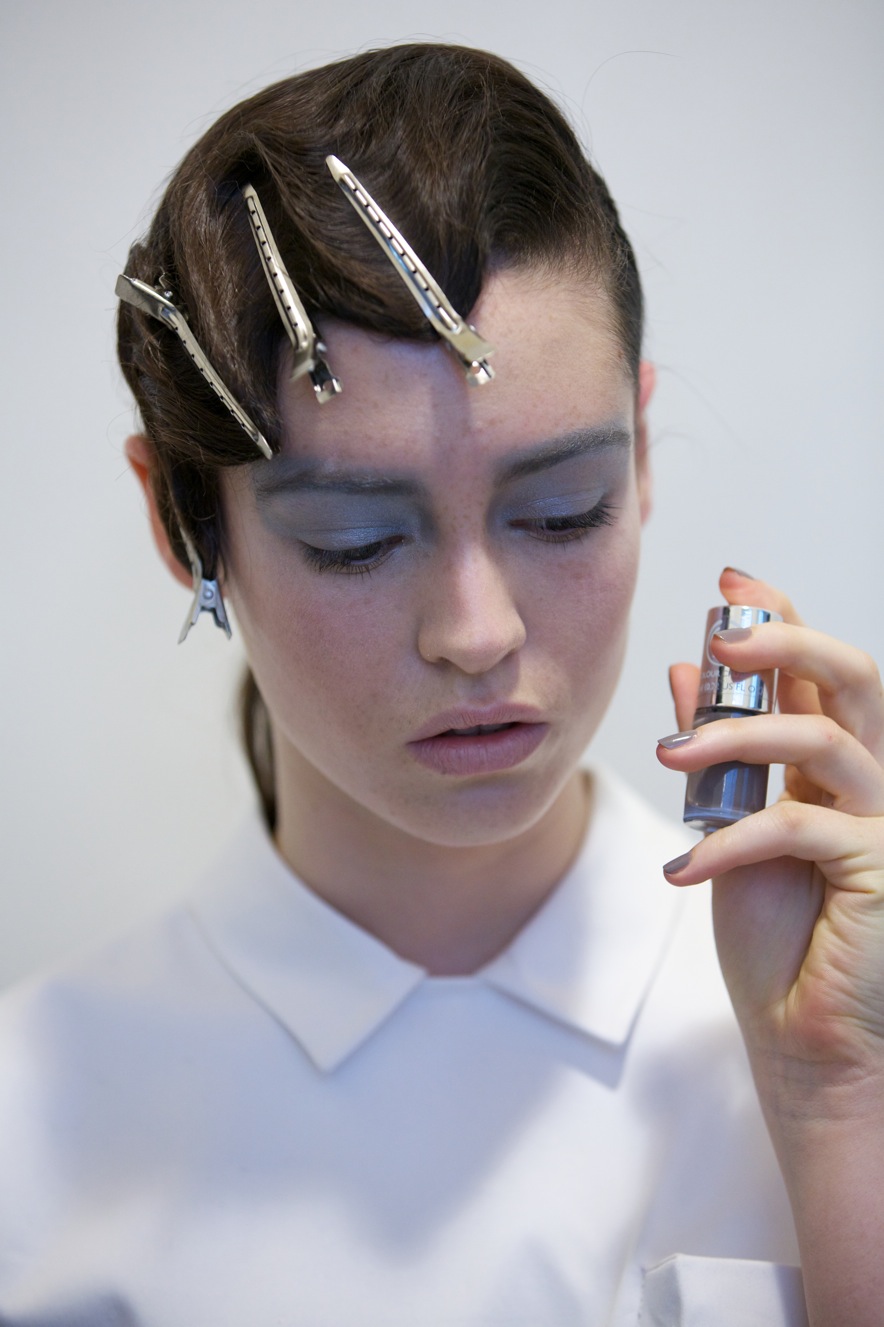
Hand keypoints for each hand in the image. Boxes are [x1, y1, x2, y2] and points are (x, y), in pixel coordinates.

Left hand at [657, 567, 883, 1093]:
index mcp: (835, 767)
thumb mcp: (726, 829)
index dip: (780, 619)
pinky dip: (731, 840)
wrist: (804, 1045)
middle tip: (723, 637)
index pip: (817, 673)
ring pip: (822, 739)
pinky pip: (799, 827)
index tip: (731, 582)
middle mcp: (872, 783)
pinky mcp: (881, 871)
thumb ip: (716, 753)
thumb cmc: (776, 945)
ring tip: (671, 755)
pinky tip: (685, 866)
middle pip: (852, 679)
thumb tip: (684, 671)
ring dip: (737, 736)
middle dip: (787, 641)